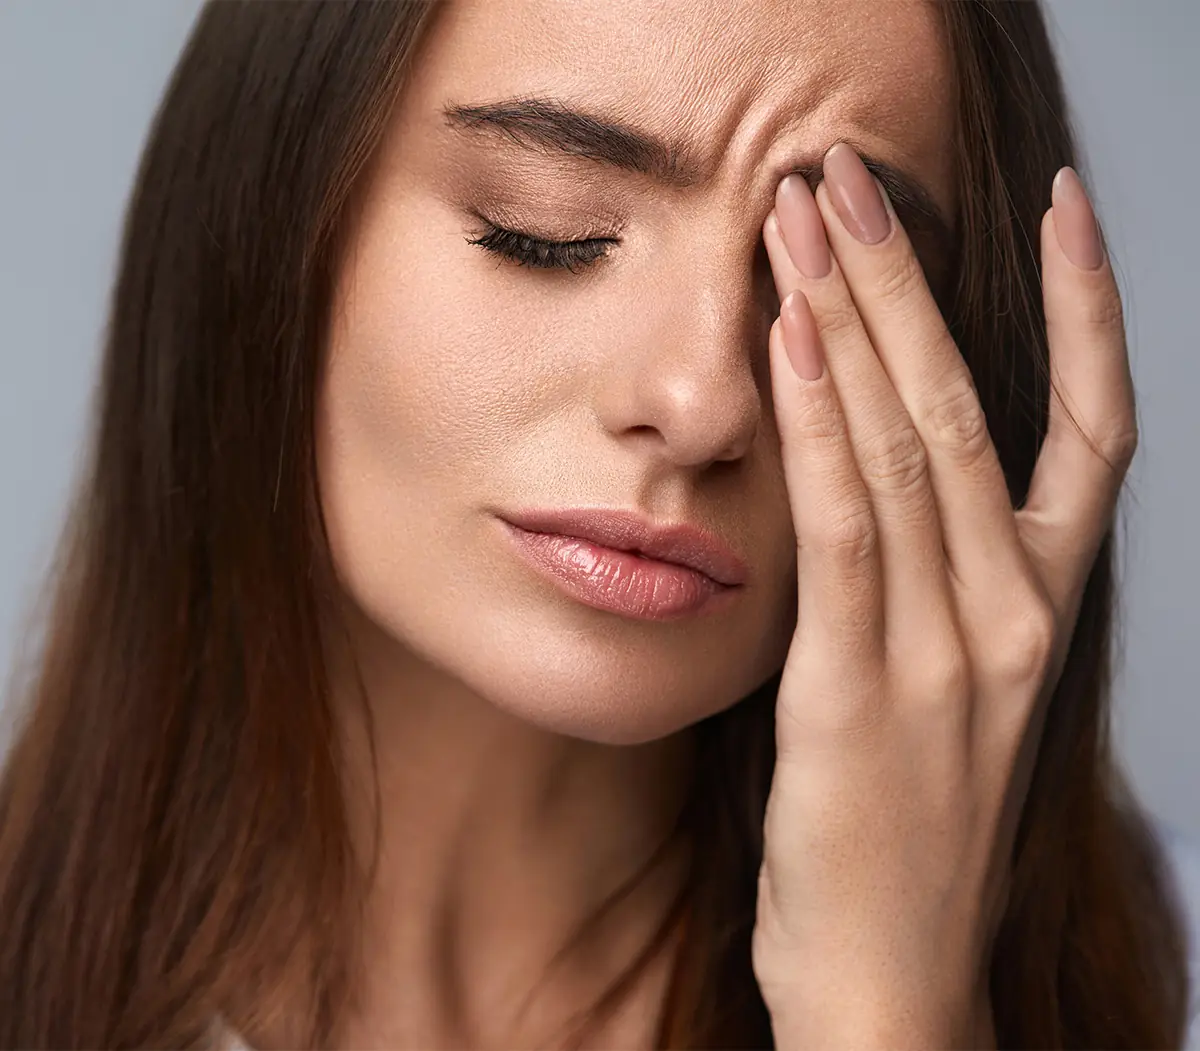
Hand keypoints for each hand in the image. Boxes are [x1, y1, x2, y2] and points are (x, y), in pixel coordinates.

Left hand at [750, 143, 1134, 1048]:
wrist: (892, 979)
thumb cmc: (908, 831)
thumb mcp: (948, 690)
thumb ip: (933, 581)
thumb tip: (877, 468)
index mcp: (1045, 608)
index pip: (1091, 427)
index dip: (1089, 308)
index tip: (1065, 206)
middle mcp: (1014, 613)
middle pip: (975, 405)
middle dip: (913, 278)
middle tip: (853, 174)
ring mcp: (948, 650)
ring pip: (912, 445)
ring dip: (857, 319)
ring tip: (807, 215)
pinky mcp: (862, 687)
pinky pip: (848, 526)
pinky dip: (823, 424)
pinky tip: (793, 339)